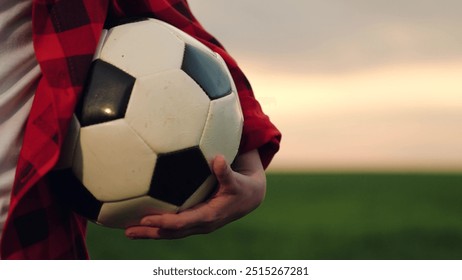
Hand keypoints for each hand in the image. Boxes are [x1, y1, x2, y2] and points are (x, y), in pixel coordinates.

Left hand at [125, 149, 265, 238]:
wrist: (248, 199)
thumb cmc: (241, 187)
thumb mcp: (235, 180)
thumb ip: (225, 171)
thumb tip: (219, 159)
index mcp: (209, 216)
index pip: (182, 223)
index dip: (164, 221)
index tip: (146, 218)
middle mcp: (200, 225)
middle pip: (171, 232)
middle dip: (150, 232)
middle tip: (128, 231)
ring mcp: (196, 225)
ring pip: (169, 232)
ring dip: (150, 232)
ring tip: (128, 230)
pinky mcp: (193, 221)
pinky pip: (173, 227)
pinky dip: (157, 226)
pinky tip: (142, 221)